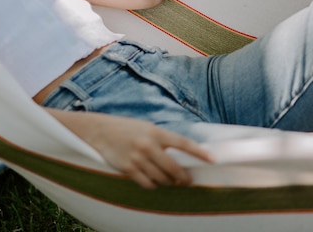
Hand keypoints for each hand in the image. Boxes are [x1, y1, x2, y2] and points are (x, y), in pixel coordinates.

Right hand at [46, 109, 212, 188]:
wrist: (100, 130)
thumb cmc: (126, 129)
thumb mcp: (145, 128)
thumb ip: (161, 141)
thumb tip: (181, 157)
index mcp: (155, 132)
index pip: (182, 143)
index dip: (199, 152)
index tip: (213, 160)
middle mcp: (148, 144)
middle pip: (174, 168)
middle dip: (183, 178)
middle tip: (187, 180)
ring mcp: (138, 158)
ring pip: (162, 179)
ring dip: (167, 182)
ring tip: (166, 179)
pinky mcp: (128, 168)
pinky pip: (148, 184)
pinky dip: (153, 185)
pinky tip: (152, 180)